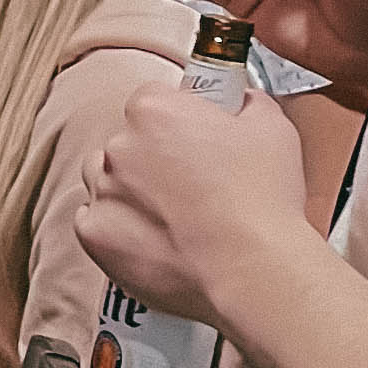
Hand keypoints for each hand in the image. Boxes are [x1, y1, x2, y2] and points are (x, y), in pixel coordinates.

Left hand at [78, 83, 314, 327]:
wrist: (250, 269)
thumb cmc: (262, 200)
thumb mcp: (272, 128)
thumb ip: (246, 103)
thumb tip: (240, 100)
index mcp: (154, 111)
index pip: (151, 99)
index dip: (176, 118)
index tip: (193, 137)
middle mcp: (118, 146)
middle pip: (127, 141)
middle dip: (153, 157)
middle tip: (192, 182)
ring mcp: (102, 191)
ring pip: (105, 180)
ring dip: (129, 190)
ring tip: (173, 214)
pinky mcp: (94, 234)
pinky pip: (95, 222)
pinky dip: (118, 229)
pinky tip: (155, 238)